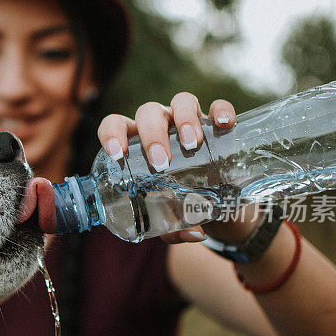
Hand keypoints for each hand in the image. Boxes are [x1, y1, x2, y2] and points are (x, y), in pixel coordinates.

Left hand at [97, 92, 242, 243]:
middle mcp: (159, 125)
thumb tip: (194, 234)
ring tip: (192, 143)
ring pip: (181, 102)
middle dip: (152, 135)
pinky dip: (222, 109)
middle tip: (161, 162)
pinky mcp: (215, 121)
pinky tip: (223, 124)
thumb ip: (173, 227)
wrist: (212, 195)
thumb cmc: (177, 201)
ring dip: (184, 119)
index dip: (112, 134)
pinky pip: (219, 106)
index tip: (118, 154)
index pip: (115, 126)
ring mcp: (187, 120)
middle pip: (149, 113)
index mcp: (136, 144)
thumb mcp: (169, 217)